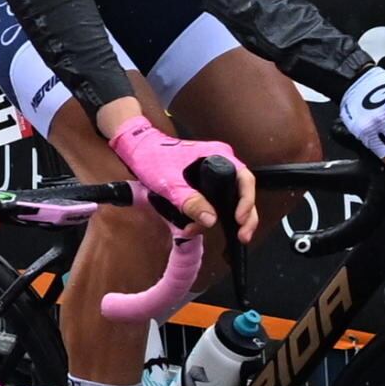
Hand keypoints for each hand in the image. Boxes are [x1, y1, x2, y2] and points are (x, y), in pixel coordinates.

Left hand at [105, 113, 255, 241]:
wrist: (137, 149)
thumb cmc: (152, 157)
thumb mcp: (170, 183)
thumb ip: (190, 201)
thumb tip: (211, 221)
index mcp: (219, 155)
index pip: (245, 179)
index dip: (247, 201)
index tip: (240, 218)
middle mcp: (220, 163)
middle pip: (241, 192)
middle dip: (244, 216)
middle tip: (243, 236)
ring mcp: (212, 174)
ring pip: (227, 200)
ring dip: (220, 219)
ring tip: (201, 232)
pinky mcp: (202, 184)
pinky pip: (213, 201)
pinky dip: (206, 215)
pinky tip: (193, 226)